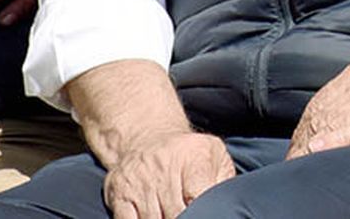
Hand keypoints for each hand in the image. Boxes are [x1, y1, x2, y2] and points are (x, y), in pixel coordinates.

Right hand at [100, 129, 233, 218]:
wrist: (147, 138)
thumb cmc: (189, 154)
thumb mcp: (214, 156)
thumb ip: (223, 181)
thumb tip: (230, 205)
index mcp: (194, 158)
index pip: (199, 194)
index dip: (202, 211)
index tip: (206, 215)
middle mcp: (163, 168)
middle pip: (176, 213)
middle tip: (191, 218)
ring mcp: (139, 182)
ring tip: (173, 217)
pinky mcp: (119, 194)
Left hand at [285, 51, 349, 158]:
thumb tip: (343, 110)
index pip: (322, 100)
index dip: (306, 125)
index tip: (297, 145)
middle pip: (323, 112)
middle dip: (304, 138)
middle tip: (292, 158)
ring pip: (335, 122)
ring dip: (313, 144)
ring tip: (298, 161)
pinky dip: (335, 141)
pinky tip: (317, 150)